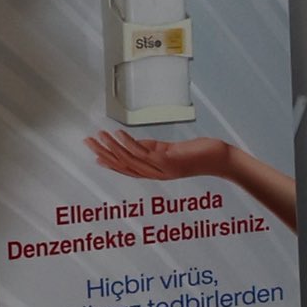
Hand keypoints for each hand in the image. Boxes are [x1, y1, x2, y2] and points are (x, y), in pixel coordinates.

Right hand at [87, 128, 302, 231]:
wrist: (220, 160)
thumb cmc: (198, 153)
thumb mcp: (170, 150)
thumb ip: (152, 147)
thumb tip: (132, 143)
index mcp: (155, 172)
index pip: (127, 169)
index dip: (109, 163)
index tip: (93, 155)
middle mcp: (155, 173)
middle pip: (123, 165)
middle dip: (103, 152)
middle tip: (86, 141)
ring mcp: (161, 168)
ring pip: (129, 159)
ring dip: (111, 147)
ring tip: (98, 135)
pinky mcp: (168, 160)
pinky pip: (143, 152)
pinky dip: (128, 143)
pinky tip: (118, 133)